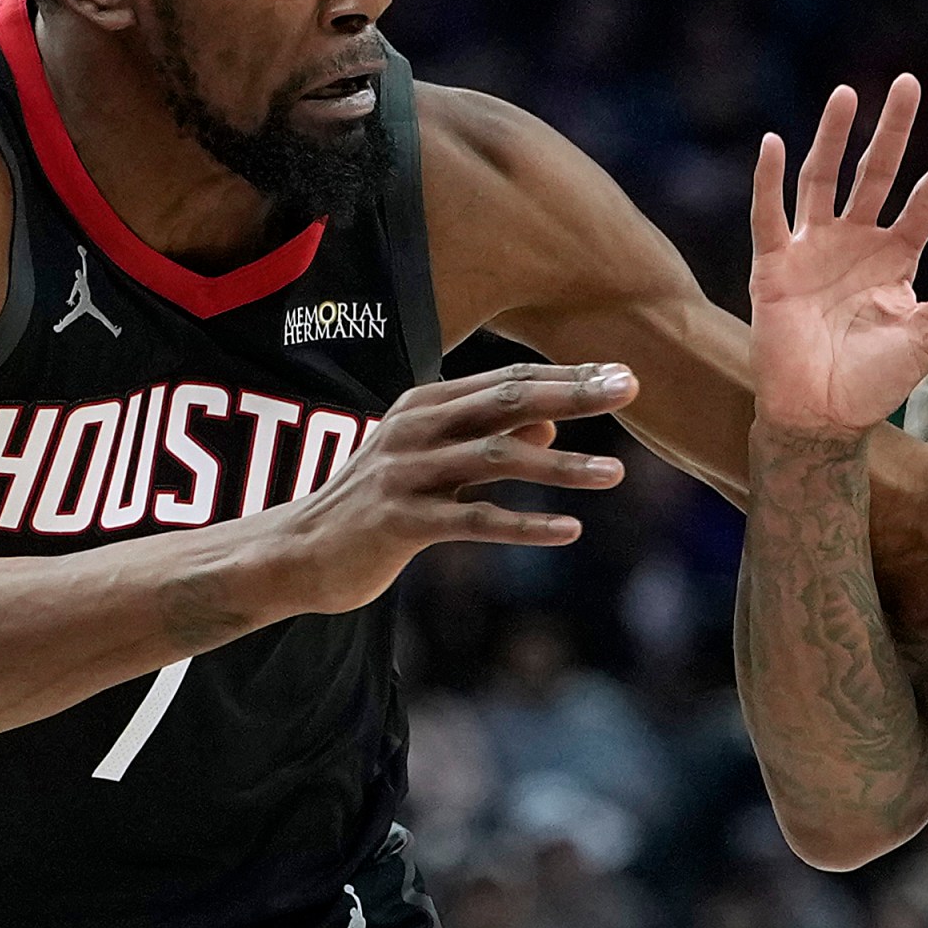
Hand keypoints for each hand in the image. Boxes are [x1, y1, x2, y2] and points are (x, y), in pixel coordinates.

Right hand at [284, 363, 637, 613]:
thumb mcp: (433, 465)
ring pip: (497, 460)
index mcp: (426, 406)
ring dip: (561, 467)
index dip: (566, 376)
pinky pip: (473, 520)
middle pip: (507, 402)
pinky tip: (570, 531)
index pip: (508, 380)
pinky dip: (524, 525)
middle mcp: (416, 428)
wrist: (299, 553)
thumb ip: (486, 442)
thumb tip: (550, 428)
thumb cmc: (376, 507)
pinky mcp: (400, 522)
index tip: (621, 374)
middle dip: (573, 396)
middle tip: (629, 390)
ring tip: (615, 474)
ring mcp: (406, 473)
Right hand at [748, 76, 927, 434]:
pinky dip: (769, 180)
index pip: (927, 198)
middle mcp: (856, 243)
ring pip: (823, 180)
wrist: (821, 418)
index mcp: (896, 257)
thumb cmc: (876, 382)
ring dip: (833, 138)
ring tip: (847, 95)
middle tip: (908, 84)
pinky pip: (769, 215)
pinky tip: (775, 144)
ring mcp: (813, 250)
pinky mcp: (774, 266)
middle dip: (892, 131)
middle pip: (875, 173)